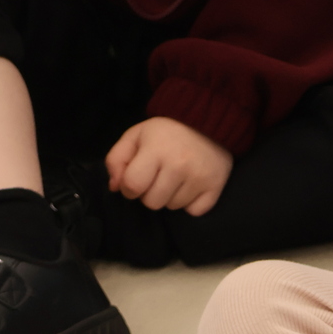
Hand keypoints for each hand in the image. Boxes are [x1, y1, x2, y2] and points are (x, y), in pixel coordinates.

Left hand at [106, 117, 233, 216]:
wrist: (207, 122)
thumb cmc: (166, 132)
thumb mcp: (136, 136)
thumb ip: (116, 159)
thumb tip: (116, 187)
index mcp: (156, 150)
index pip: (132, 186)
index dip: (129, 187)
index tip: (137, 178)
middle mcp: (179, 165)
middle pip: (152, 202)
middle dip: (150, 193)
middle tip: (159, 176)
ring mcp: (200, 177)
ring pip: (172, 207)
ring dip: (170, 196)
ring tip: (176, 178)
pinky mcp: (216, 186)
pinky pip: (194, 211)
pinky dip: (191, 203)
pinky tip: (191, 186)